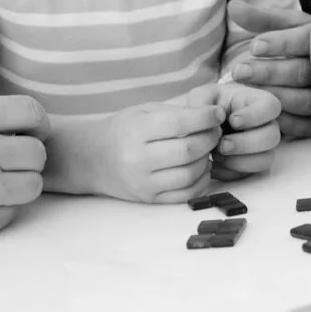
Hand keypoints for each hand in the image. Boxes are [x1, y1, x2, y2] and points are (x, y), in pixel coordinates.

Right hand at [68, 98, 226, 202]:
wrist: (93, 159)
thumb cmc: (123, 130)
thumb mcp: (143, 111)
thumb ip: (176, 112)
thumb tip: (212, 115)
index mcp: (136, 131)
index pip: (179, 124)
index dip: (205, 118)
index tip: (218, 114)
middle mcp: (138, 160)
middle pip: (187, 151)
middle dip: (210, 138)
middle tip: (215, 131)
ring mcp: (144, 183)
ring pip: (189, 174)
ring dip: (207, 160)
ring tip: (208, 148)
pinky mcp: (150, 199)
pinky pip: (185, 194)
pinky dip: (202, 180)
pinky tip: (201, 167)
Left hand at [185, 82, 281, 178]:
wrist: (195, 128)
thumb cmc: (203, 108)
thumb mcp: (200, 98)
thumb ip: (204, 102)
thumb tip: (218, 115)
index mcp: (255, 102)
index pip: (271, 106)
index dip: (255, 115)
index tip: (233, 120)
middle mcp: (264, 125)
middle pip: (272, 137)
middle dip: (245, 144)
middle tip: (222, 145)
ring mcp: (259, 147)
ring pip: (265, 160)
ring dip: (239, 161)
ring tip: (216, 155)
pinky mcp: (251, 165)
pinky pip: (249, 174)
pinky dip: (230, 172)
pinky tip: (213, 165)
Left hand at [227, 0, 310, 138]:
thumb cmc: (302, 40)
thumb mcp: (285, 25)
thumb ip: (260, 19)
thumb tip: (233, 8)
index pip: (305, 41)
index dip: (281, 44)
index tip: (254, 46)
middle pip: (303, 72)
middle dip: (269, 73)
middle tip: (238, 70)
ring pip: (306, 101)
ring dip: (274, 96)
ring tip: (246, 92)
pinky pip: (307, 125)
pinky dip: (285, 121)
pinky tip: (262, 113)